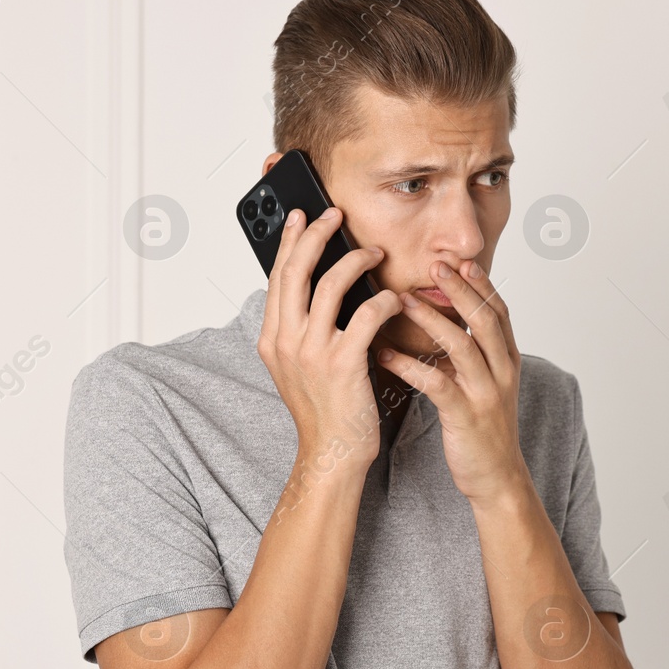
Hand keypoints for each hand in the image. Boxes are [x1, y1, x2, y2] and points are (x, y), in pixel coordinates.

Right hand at [257, 206, 402, 465]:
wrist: (333, 453)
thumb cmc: (324, 410)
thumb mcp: (299, 366)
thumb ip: (302, 329)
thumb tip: (319, 290)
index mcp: (272, 339)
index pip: (277, 277)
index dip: (289, 242)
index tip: (302, 217)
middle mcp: (285, 341)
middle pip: (296, 270)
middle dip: (316, 235)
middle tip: (335, 215)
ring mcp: (311, 351)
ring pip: (329, 284)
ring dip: (355, 260)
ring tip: (374, 253)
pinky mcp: (342, 362)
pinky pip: (366, 314)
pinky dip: (383, 299)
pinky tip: (396, 297)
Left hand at [376, 260, 526, 504]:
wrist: (497, 477)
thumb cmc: (482, 427)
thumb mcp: (481, 383)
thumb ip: (466, 353)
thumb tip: (439, 320)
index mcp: (507, 359)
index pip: (498, 311)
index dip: (480, 284)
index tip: (460, 261)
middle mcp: (502, 371)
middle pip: (485, 319)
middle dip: (460, 290)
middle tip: (436, 266)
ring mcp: (486, 393)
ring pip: (462, 345)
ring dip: (432, 319)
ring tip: (402, 300)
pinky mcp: (466, 416)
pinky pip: (436, 384)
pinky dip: (410, 366)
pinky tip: (385, 356)